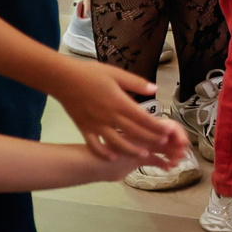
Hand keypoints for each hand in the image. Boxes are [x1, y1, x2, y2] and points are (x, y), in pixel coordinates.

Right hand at [50, 56, 185, 163]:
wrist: (63, 79)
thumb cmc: (91, 73)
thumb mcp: (116, 73)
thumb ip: (136, 83)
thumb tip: (154, 89)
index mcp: (120, 103)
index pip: (143, 119)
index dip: (156, 127)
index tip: (167, 132)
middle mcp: (109, 117)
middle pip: (134, 133)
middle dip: (150, 139)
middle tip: (162, 144)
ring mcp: (96, 125)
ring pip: (116, 143)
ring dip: (131, 150)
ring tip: (143, 154)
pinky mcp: (84, 129)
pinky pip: (94, 145)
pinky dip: (104, 153)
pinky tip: (112, 157)